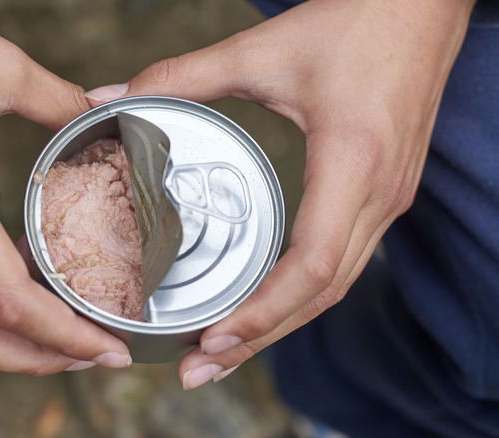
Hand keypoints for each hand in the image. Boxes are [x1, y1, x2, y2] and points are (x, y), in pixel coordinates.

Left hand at [85, 0, 474, 387]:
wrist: (426, 4)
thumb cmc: (357, 22)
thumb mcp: (264, 49)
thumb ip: (184, 75)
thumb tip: (110, 97)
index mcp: (353, 162)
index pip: (313, 265)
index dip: (263, 311)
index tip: (213, 338)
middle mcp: (379, 194)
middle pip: (321, 295)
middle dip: (260, 338)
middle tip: (198, 370)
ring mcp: (389, 199)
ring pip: (335, 288)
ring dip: (280, 325)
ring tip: (223, 353)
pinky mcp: (384, 193)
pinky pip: (344, 262)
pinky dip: (301, 296)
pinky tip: (265, 306)